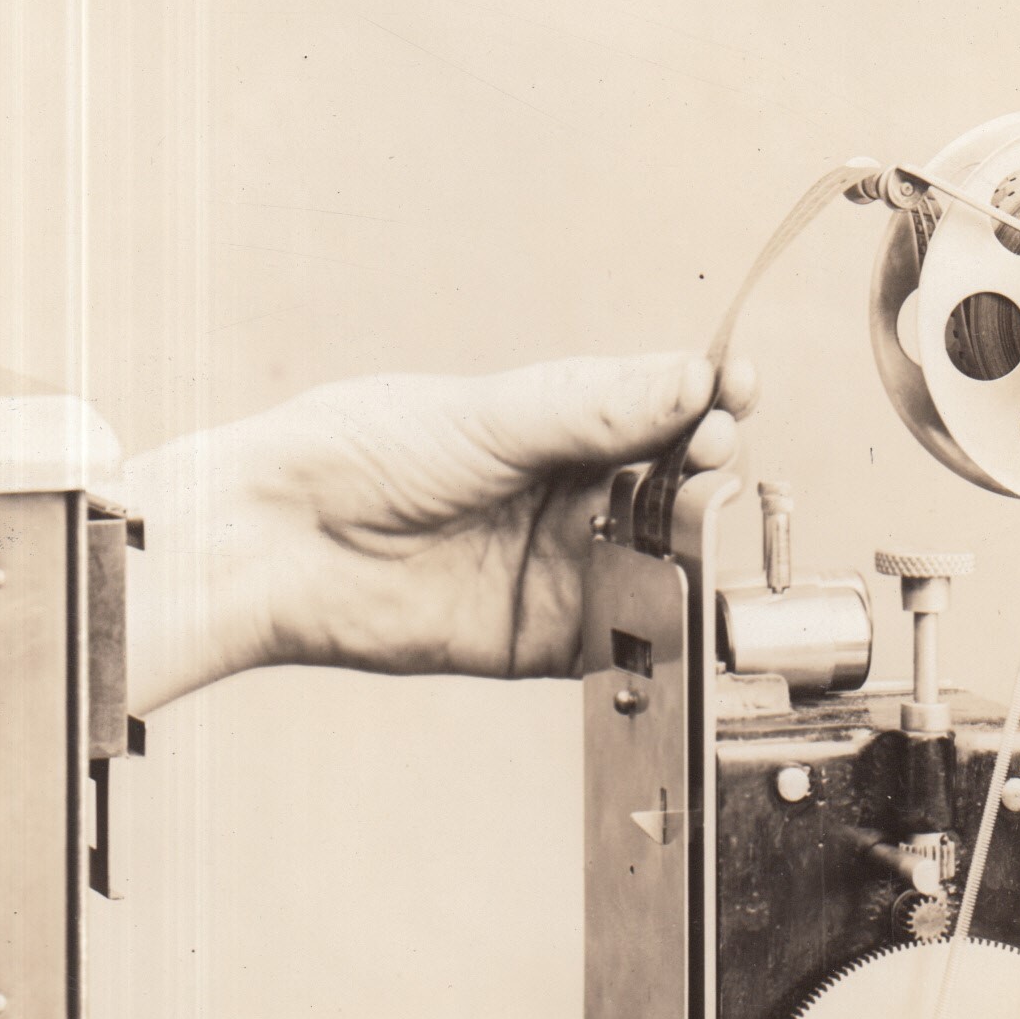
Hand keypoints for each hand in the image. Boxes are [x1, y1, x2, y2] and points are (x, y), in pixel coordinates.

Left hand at [125, 351, 758, 708]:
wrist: (282, 545)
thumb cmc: (359, 454)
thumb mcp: (488, 417)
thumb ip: (592, 408)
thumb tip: (690, 379)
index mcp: (561, 423)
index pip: (662, 407)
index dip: (708, 400)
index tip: (737, 390)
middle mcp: (571, 494)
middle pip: (676, 487)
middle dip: (708, 474)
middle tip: (711, 460)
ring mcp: (564, 567)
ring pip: (662, 563)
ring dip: (694, 553)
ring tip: (699, 534)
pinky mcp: (546, 639)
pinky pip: (623, 639)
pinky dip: (656, 631)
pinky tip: (673, 610)